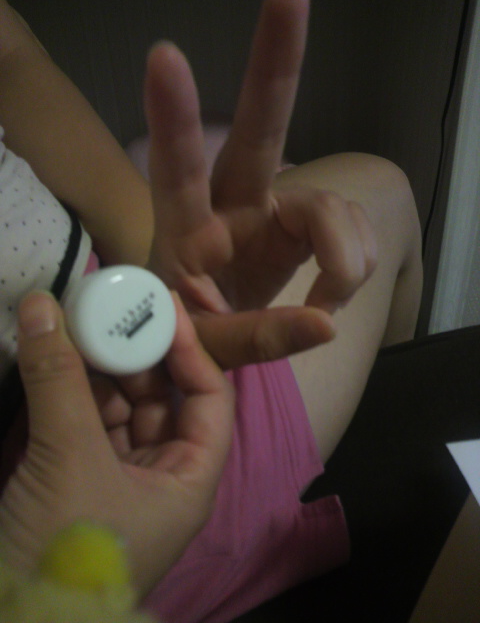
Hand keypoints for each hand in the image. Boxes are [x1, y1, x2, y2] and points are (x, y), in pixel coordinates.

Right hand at [0, 291, 233, 597]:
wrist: (10, 619)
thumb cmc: (65, 549)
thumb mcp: (69, 461)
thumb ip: (58, 380)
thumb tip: (42, 304)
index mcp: (188, 479)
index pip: (210, 397)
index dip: (191, 348)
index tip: (160, 305)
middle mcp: (160, 476)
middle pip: (159, 397)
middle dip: (134, 352)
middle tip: (108, 305)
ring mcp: (116, 477)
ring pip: (115, 407)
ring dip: (96, 367)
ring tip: (77, 320)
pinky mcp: (74, 480)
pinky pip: (80, 423)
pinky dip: (68, 391)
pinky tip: (54, 356)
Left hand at [145, 0, 376, 368]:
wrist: (212, 337)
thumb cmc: (191, 336)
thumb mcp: (205, 349)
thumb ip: (255, 338)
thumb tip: (327, 325)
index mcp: (186, 234)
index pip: (176, 172)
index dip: (174, 119)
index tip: (165, 57)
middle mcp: (232, 206)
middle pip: (257, 131)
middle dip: (273, 65)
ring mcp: (274, 210)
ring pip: (332, 206)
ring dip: (346, 259)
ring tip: (328, 303)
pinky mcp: (304, 225)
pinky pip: (353, 228)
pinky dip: (354, 266)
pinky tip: (334, 291)